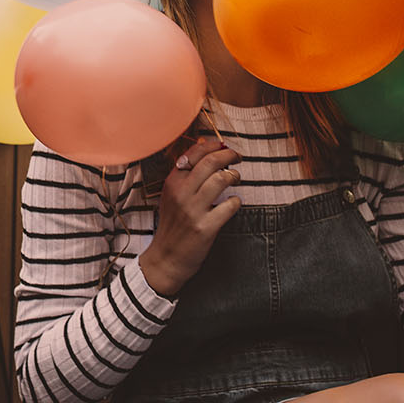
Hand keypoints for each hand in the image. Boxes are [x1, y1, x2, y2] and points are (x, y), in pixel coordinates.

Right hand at [138, 136, 243, 295]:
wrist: (166, 258)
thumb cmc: (174, 224)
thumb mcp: (171, 195)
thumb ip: (186, 173)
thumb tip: (204, 145)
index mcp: (172, 182)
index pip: (194, 153)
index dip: (213, 145)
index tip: (224, 146)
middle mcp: (181, 193)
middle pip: (210, 162)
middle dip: (229, 155)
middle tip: (237, 158)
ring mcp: (193, 210)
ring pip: (221, 180)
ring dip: (234, 176)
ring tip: (235, 179)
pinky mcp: (205, 227)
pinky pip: (229, 206)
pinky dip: (236, 202)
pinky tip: (233, 203)